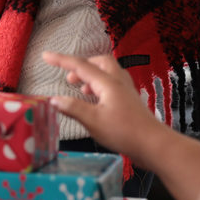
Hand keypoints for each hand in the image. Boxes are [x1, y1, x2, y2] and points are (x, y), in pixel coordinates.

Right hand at [42, 51, 170, 166]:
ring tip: (80, 89)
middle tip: (68, 77)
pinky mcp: (130, 100)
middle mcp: (118, 82)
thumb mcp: (93, 121)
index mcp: (107, 83)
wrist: (153, 144)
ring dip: (91, 75)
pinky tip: (95, 100)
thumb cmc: (124, 132)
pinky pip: (113, 84)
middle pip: (99, 62)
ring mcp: (126, 90)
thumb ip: (73, 108)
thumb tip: (54, 99)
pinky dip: (100, 86)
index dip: (61, 60)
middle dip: (81, 65)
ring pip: (107, 72)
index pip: (80, 65)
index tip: (46, 55)